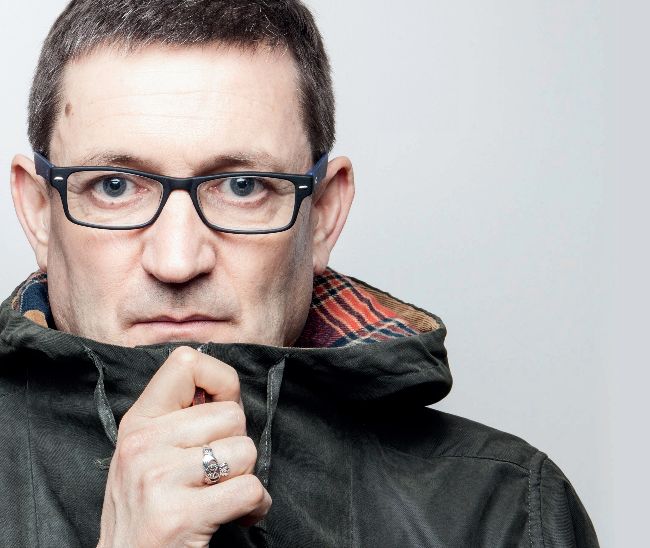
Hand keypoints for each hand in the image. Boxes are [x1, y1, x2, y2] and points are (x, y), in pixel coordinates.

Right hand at [97, 346, 270, 547]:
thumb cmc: (148, 508)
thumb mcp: (149, 452)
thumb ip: (181, 418)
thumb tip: (226, 389)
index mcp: (138, 421)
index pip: (186, 363)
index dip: (220, 380)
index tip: (223, 406)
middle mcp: (143, 444)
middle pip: (232, 415)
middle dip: (236, 445)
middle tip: (216, 472)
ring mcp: (158, 478)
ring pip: (245, 451)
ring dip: (246, 478)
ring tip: (223, 495)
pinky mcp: (178, 515)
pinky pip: (249, 489)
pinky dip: (256, 506)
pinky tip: (238, 516)